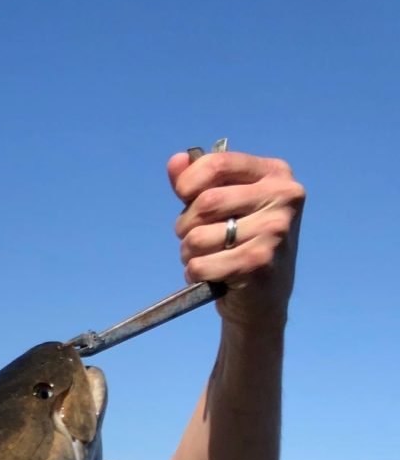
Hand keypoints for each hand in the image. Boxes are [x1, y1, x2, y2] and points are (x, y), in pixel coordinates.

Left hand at [169, 148, 304, 330]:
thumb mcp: (222, 206)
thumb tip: (176, 160)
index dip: (188, 182)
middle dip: (185, 226)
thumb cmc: (239, 245)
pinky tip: (212, 276)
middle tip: (194, 239)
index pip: (219, 163)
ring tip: (207, 258)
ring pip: (197, 237)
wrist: (263, 299)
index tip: (184, 197)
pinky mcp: (260, 262)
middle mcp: (283, 196)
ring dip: (188, 253)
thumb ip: (197, 181)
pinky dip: (195, 273)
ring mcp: (276, 230)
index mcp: (275, 173)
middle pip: (204, 203)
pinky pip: (201, 265)